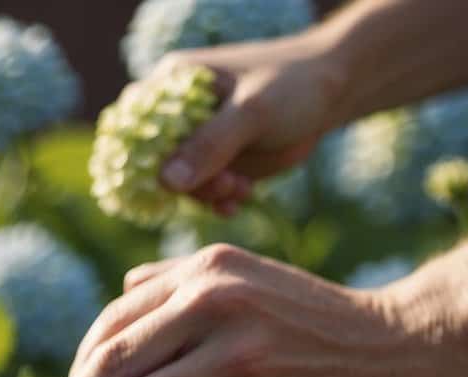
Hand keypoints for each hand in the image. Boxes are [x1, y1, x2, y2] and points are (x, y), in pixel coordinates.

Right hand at [154, 31, 345, 214]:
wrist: (333, 92)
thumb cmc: (292, 85)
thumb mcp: (251, 112)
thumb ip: (210, 145)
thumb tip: (166, 181)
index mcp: (172, 84)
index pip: (134, 127)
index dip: (142, 160)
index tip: (170, 183)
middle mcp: (177, 113)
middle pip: (156, 161)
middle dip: (186, 182)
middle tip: (225, 186)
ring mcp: (197, 139)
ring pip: (180, 182)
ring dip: (206, 193)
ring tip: (240, 189)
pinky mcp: (216, 161)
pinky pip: (202, 191)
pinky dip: (217, 201)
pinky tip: (238, 202)